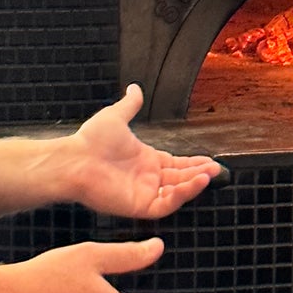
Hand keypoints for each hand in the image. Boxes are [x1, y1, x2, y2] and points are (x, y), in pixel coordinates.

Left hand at [59, 85, 222, 221]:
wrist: (75, 159)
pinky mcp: (139, 206)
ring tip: (210, 173)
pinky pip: (166, 205)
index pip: (176, 164)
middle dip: (200, 173)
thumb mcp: (116, 116)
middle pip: (181, 178)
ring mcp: (144, 193)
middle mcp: (147, 178)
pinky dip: (182, 195)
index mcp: (145, 160)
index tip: (211, 160)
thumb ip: (130, 105)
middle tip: (217, 168)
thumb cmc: (90, 140)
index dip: (194, 162)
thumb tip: (135, 87)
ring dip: (194, 184)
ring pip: (177, 192)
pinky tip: (195, 182)